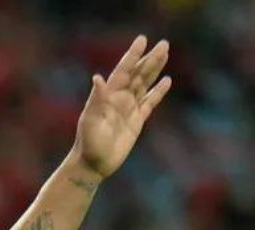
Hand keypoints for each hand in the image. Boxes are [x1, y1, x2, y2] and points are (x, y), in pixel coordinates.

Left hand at [73, 35, 171, 177]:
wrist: (93, 164)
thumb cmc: (88, 143)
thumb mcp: (90, 120)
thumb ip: (96, 99)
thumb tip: (97, 77)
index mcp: (107, 96)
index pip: (123, 70)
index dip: (132, 55)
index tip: (143, 40)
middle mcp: (119, 99)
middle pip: (137, 74)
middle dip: (150, 59)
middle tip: (164, 43)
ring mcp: (128, 109)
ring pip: (144, 84)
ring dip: (155, 70)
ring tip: (165, 54)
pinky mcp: (137, 121)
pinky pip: (150, 102)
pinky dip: (158, 91)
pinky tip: (167, 80)